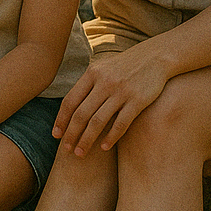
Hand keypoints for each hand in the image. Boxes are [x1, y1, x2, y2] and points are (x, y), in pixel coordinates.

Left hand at [53, 45, 168, 155]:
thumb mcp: (102, 68)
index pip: (70, 100)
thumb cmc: (124, 66)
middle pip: (82, 113)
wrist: (155, 56)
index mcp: (92, 74)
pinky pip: (121, 123)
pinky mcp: (138, 100)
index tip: (55, 135)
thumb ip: (87, 85)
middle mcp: (105, 82)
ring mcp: (122, 91)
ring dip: (87, 139)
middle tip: (66, 150)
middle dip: (71, 134)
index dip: (61, 119)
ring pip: (98, 121)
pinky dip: (111, 137)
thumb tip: (69, 107)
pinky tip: (104, 148)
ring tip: (81, 154)